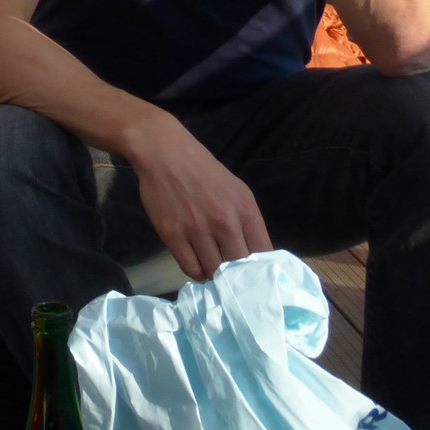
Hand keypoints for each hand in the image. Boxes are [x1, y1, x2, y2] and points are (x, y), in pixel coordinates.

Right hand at [125, 110, 271, 281]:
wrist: (165, 153)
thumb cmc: (203, 171)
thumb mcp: (236, 190)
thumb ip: (247, 221)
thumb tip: (254, 255)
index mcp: (244, 209)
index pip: (263, 253)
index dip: (261, 269)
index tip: (256, 275)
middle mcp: (224, 222)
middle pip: (238, 267)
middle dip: (237, 275)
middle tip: (232, 276)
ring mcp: (197, 229)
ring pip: (213, 271)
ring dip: (215, 274)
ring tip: (212, 269)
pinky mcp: (173, 235)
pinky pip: (189, 268)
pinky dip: (196, 272)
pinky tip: (198, 266)